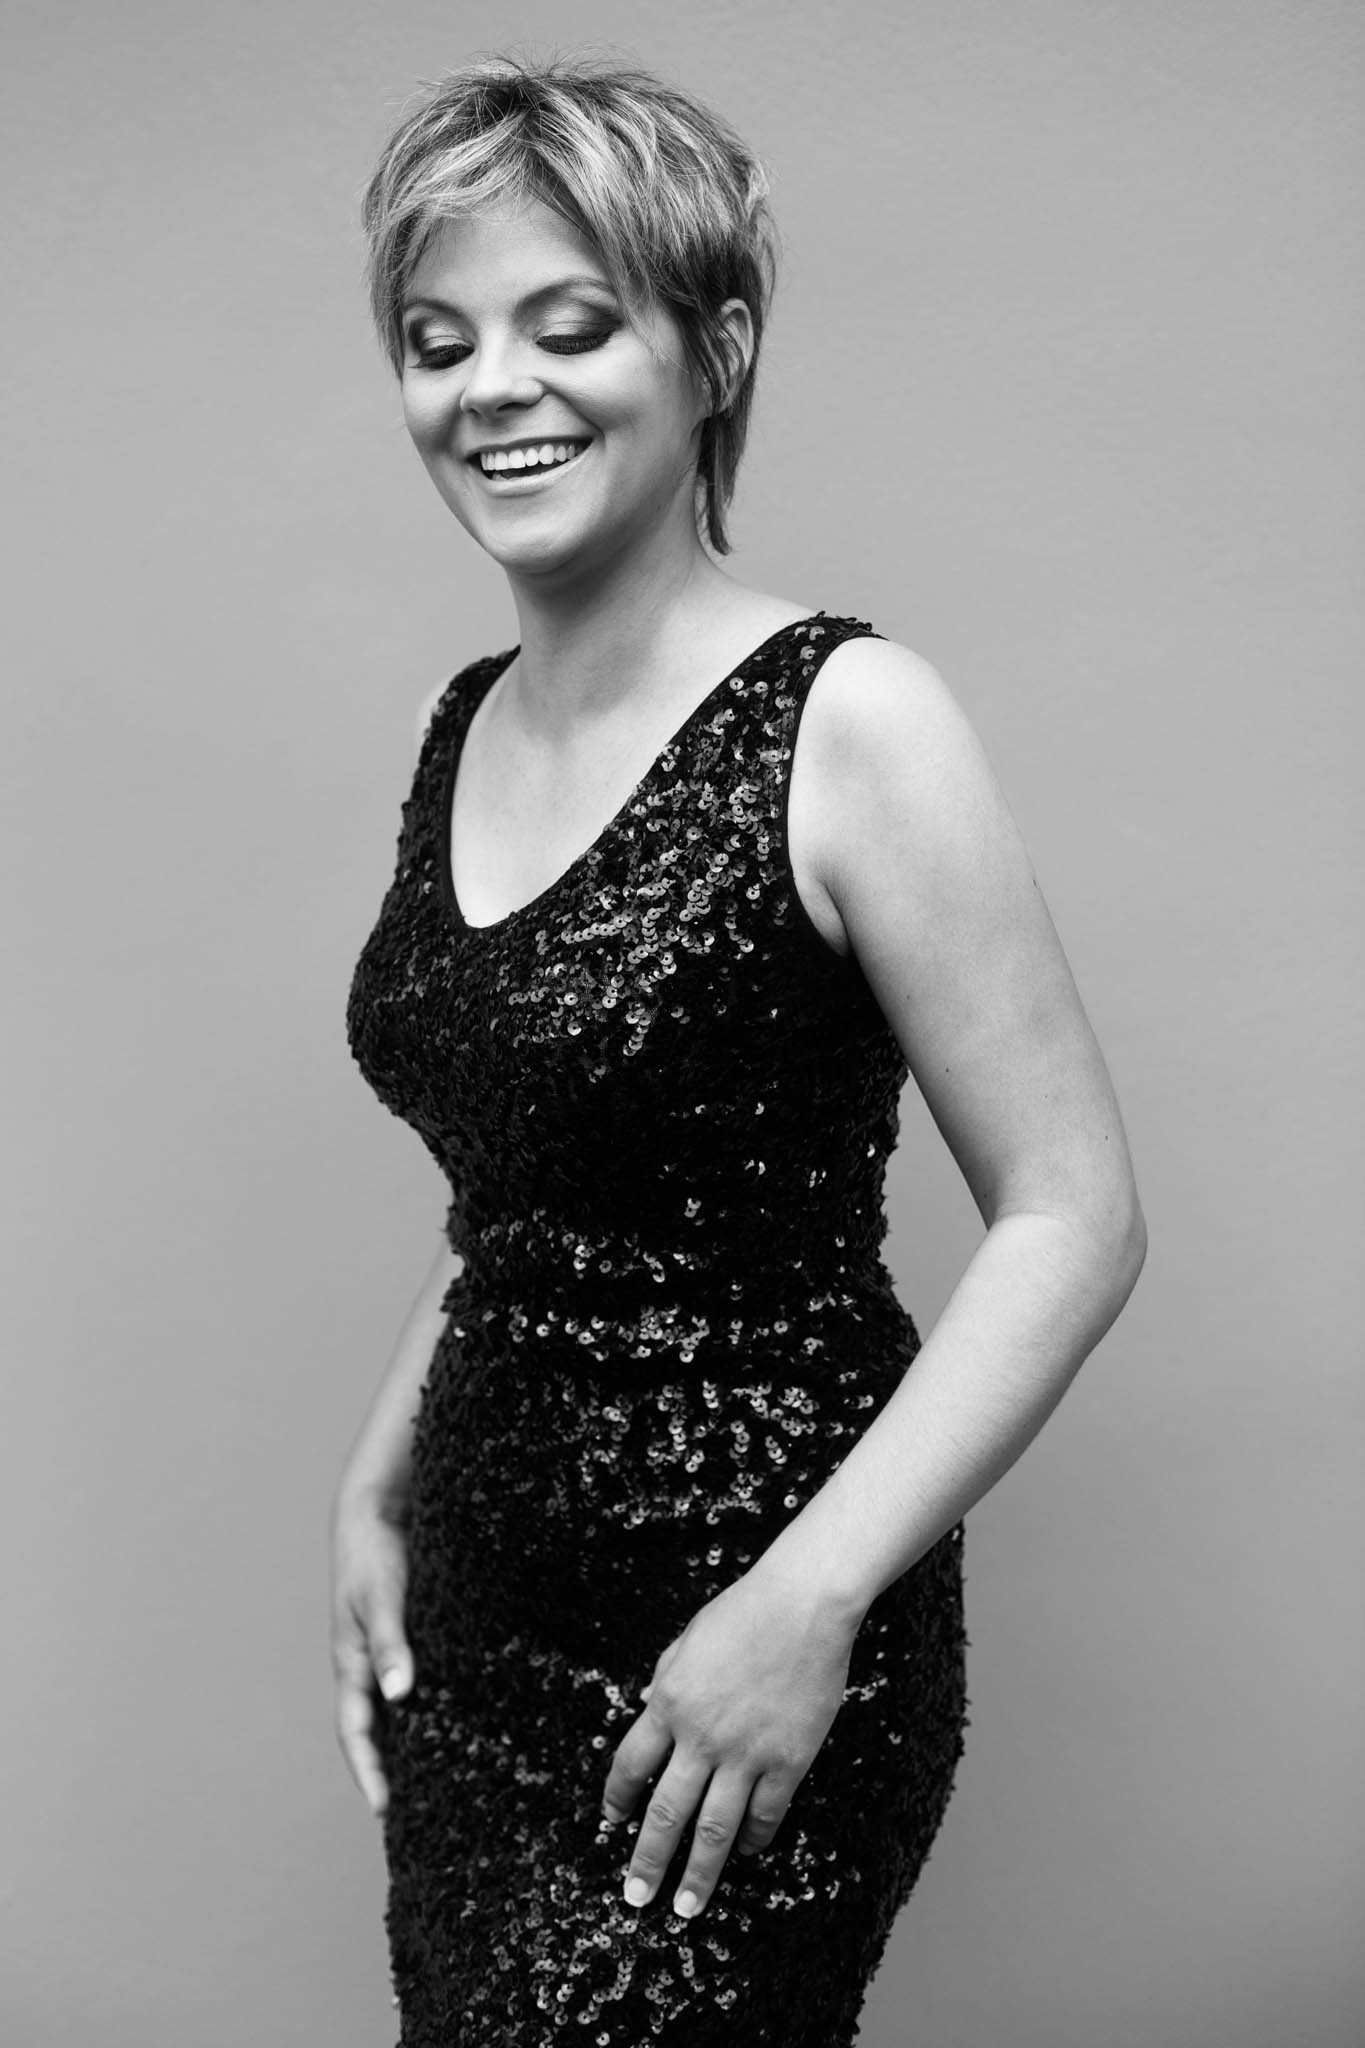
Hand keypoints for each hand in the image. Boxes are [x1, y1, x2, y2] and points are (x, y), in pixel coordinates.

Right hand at [329, 1488, 414, 1817]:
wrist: (377, 1512)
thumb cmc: (374, 1553)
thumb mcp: (381, 1596)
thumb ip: (390, 1642)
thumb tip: (399, 1693)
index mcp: (351, 1664)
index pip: (354, 1732)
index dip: (367, 1772)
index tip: (383, 1810)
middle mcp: (367, 1668)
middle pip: (375, 1733)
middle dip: (389, 1773)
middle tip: (415, 1816)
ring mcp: (387, 1656)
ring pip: (396, 1714)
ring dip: (410, 1747)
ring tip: (441, 1785)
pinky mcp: (410, 1640)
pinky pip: (417, 1686)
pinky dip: (429, 1712)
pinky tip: (457, 1725)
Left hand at [600, 1560, 860, 1919]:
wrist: (802, 1604)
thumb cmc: (743, 1614)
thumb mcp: (686, 1643)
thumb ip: (666, 1683)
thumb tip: (650, 1712)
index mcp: (669, 1702)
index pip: (630, 1765)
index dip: (617, 1799)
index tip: (612, 1823)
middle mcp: (701, 1736)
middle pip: (666, 1813)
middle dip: (649, 1861)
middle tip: (636, 1898)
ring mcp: (746, 1753)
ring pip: (714, 1829)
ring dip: (699, 1872)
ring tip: (686, 1907)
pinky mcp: (788, 1760)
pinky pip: (765, 1813)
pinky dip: (753, 1839)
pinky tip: (746, 1853)